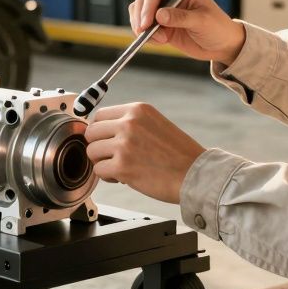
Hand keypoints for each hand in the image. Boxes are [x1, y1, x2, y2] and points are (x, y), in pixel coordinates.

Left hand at [84, 102, 206, 204]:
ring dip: (102, 162)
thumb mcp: (155, 124)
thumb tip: (101, 130)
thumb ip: (130, 123)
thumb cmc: (178, 154)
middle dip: (98, 146)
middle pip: (91, 132)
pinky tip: (122, 178)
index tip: (106, 141)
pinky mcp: (122, 166)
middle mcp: (129, 123)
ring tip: (119, 168)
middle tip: (111, 156)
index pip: (100, 115)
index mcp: (138, 110)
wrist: (196, 175)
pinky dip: (108, 177)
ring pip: (92, 151)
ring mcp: (124, 144)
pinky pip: (98, 170)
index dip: (100, 131)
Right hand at [129, 0, 244, 64]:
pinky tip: (160, 42)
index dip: (148, 6)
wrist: (223, 45)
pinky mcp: (162, 27)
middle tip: (144, 32)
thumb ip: (181, 17)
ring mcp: (164, 13)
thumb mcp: (202, 21)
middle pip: (143, 2)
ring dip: (143, 28)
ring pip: (140, 15)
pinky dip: (147, 37)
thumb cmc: (218, 28)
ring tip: (159, 40)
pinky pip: (146, 30)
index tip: (147, 23)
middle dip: (141, 17)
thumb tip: (159, 15)